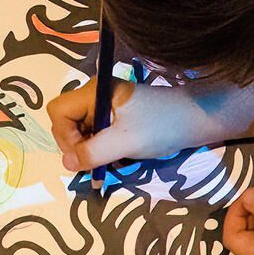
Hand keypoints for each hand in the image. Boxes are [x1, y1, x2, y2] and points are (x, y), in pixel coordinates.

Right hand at [48, 78, 231, 173]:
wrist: (195, 120)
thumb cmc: (162, 126)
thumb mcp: (125, 142)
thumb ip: (93, 152)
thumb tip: (67, 163)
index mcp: (95, 91)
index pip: (58, 111)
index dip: (64, 135)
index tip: (84, 154)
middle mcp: (95, 95)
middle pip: (65, 122)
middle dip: (76, 146)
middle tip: (98, 162)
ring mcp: (104, 106)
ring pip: (79, 132)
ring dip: (90, 151)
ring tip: (111, 160)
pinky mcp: (114, 117)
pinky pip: (94, 135)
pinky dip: (101, 149)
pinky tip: (118, 156)